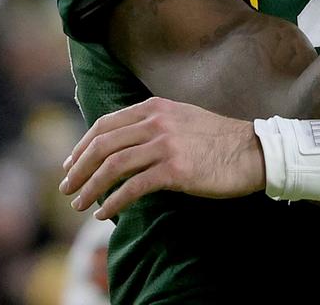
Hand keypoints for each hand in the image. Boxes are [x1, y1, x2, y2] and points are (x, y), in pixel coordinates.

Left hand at [59, 97, 264, 219]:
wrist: (253, 151)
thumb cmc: (219, 139)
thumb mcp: (183, 118)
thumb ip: (154, 123)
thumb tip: (121, 143)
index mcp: (157, 107)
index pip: (105, 124)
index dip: (82, 146)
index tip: (70, 165)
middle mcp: (158, 122)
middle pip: (103, 145)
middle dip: (78, 169)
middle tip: (66, 188)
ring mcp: (166, 145)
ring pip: (113, 166)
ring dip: (90, 188)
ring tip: (80, 204)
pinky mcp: (175, 170)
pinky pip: (133, 187)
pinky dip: (113, 202)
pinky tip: (105, 212)